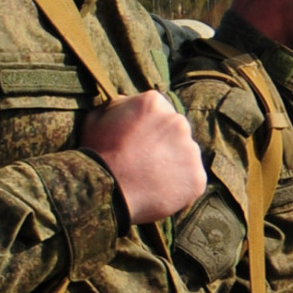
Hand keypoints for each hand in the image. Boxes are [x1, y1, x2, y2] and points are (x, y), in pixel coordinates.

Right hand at [83, 90, 204, 224]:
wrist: (105, 190)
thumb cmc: (95, 153)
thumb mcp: (97, 117)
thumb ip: (119, 105)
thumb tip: (129, 101)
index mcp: (154, 102)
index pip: (159, 111)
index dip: (147, 128)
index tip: (136, 142)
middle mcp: (177, 121)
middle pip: (176, 131)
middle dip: (163, 144)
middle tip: (143, 162)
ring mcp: (190, 150)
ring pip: (186, 155)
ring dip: (172, 164)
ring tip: (149, 179)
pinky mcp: (196, 177)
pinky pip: (191, 180)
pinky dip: (179, 187)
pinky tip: (158, 191)